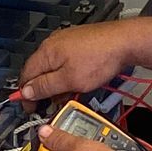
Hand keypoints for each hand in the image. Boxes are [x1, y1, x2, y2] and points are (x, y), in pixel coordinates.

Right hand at [16, 21, 144, 105]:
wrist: (126, 42)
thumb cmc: (100, 58)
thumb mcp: (69, 80)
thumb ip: (45, 86)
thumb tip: (26, 91)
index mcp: (46, 52)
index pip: (25, 75)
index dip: (26, 95)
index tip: (31, 109)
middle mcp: (53, 43)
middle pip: (39, 71)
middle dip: (43, 90)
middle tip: (52, 104)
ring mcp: (66, 41)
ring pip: (53, 68)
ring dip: (57, 84)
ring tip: (70, 94)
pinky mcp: (78, 43)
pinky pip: (65, 62)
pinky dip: (67, 75)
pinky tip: (78, 82)